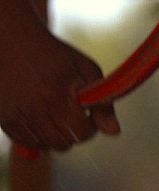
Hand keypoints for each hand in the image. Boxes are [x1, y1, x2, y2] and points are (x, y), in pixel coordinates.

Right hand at [0, 28, 119, 151]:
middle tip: (75, 115)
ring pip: (46, 146)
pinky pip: (27, 143)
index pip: (83, 133)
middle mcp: (34, 111)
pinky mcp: (4, 121)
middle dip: (76, 133)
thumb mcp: (87, 71)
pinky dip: (39, 138)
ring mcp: (16, 117)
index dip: (92, 125)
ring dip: (58, 136)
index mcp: (57, 98)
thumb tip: (114, 131)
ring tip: (59, 115)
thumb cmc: (54, 55)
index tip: (90, 115)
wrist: (14, 44)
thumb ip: (103, 102)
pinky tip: (44, 120)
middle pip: (64, 143)